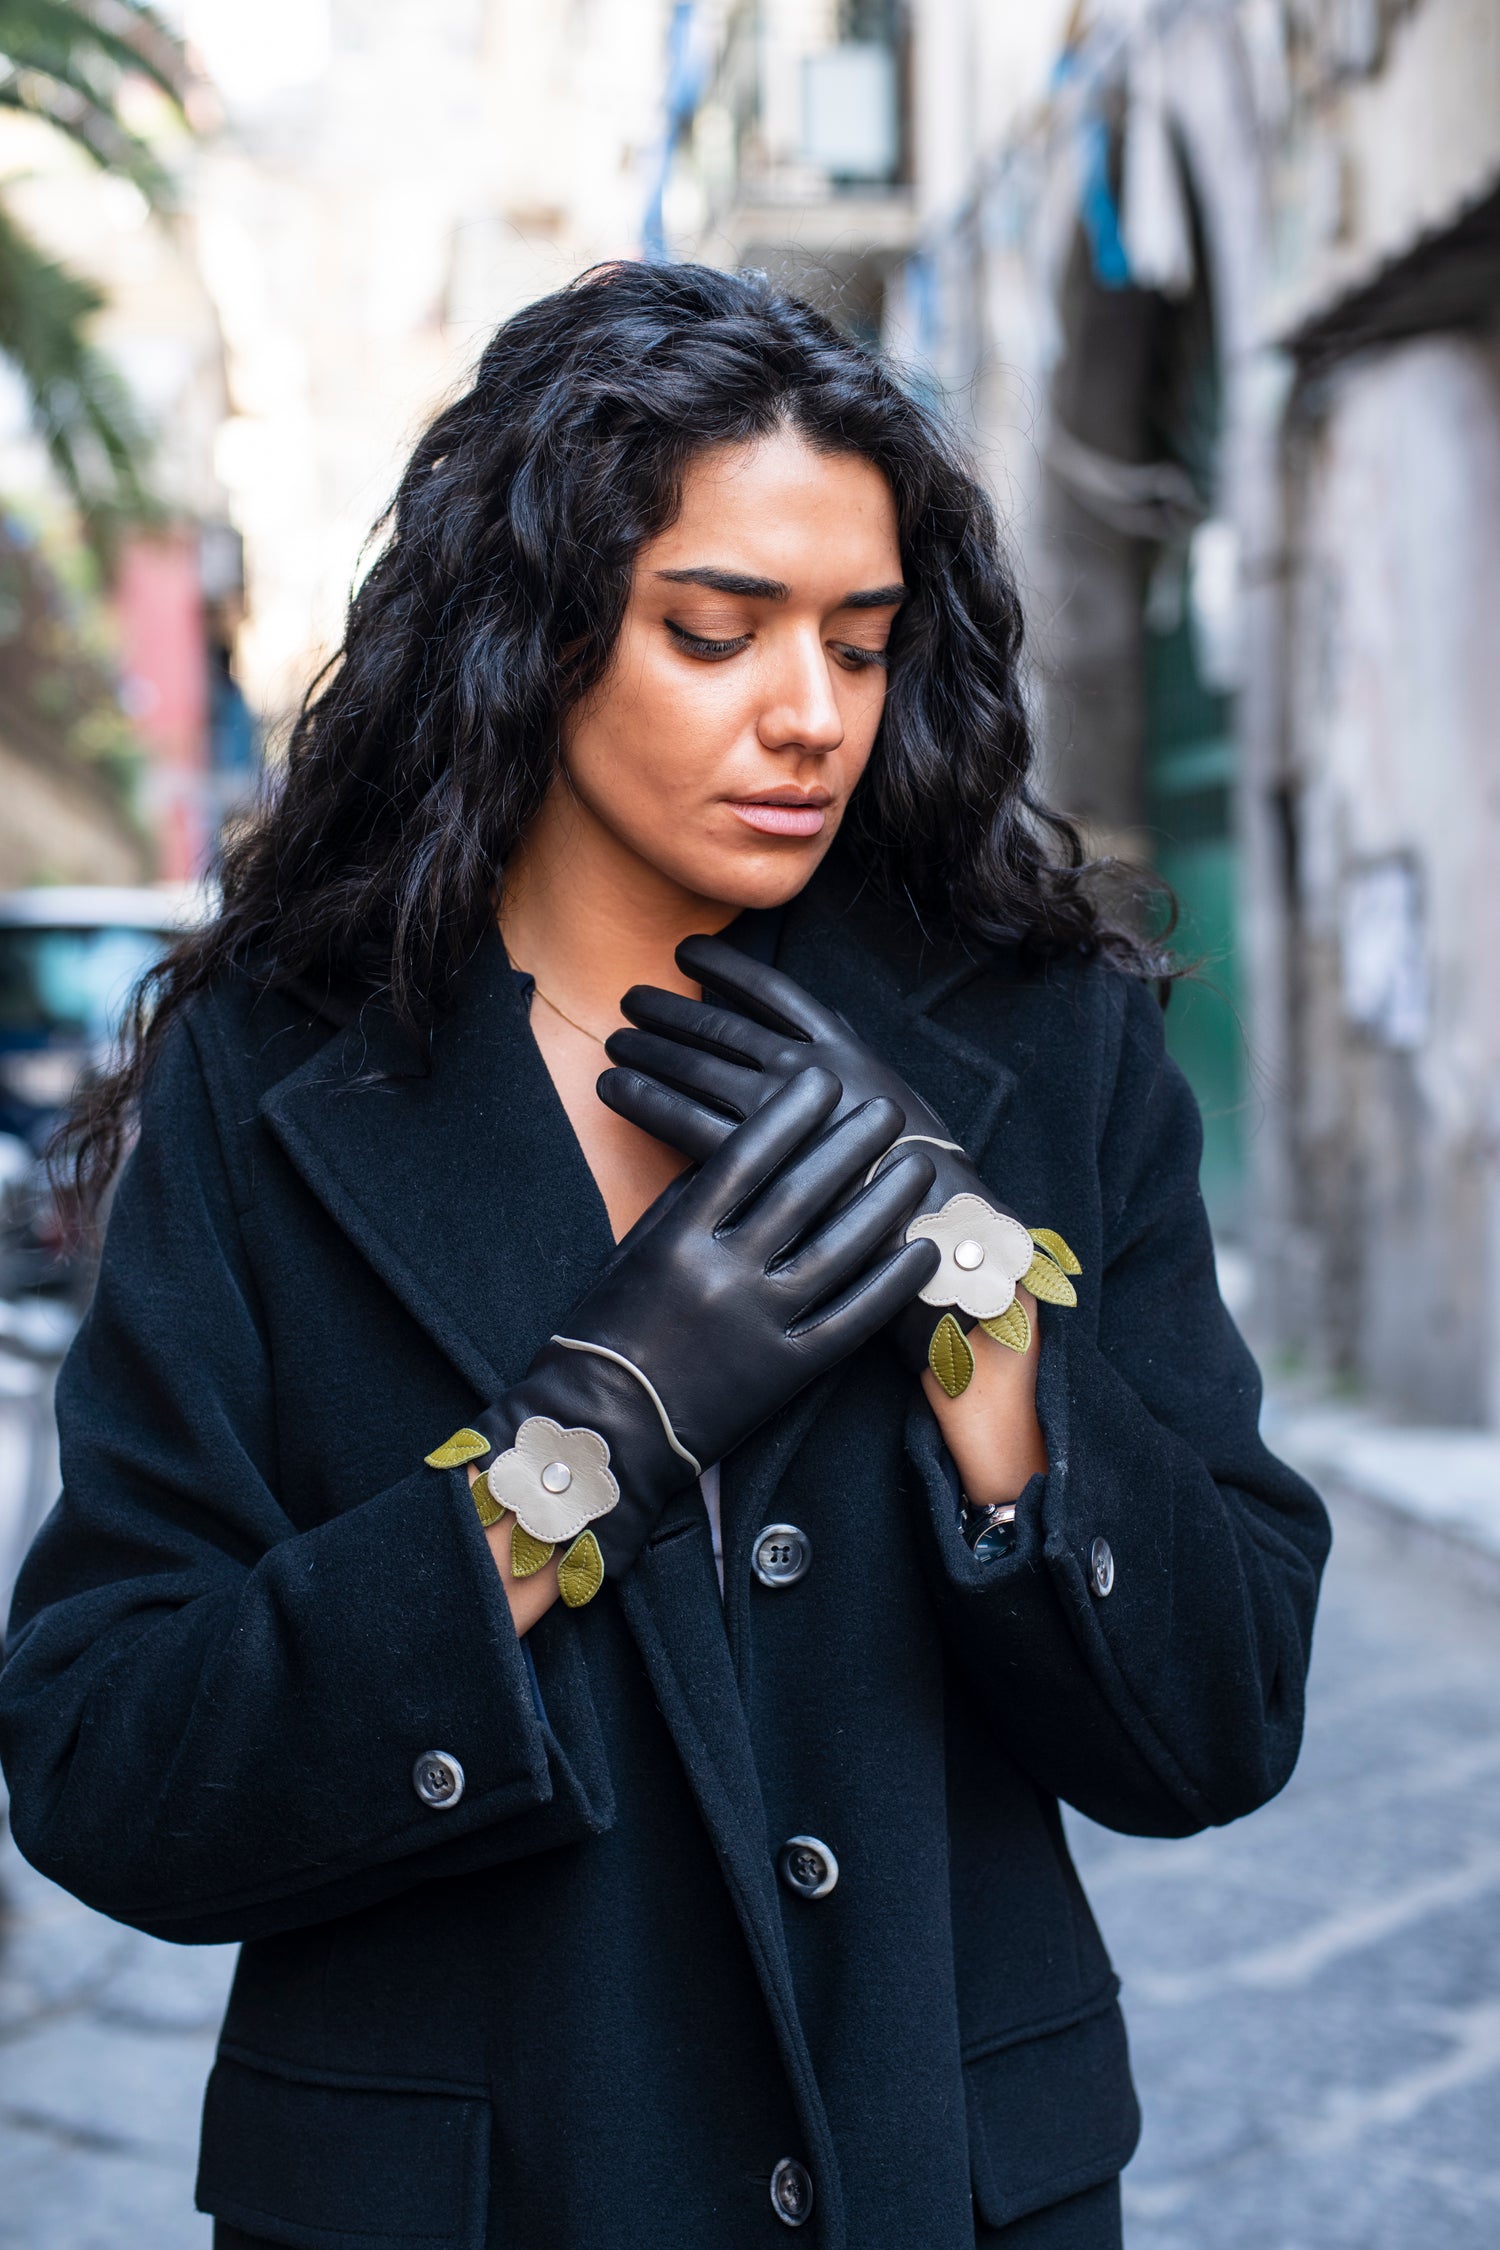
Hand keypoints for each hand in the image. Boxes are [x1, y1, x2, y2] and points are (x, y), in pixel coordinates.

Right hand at [461, 1068, 938, 1593]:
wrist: (602, 1424)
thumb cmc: (612, 1326)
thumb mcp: (639, 1249)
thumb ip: (689, 1201)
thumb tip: (743, 1153)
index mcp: (680, 1236)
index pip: (746, 1158)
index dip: (790, 1116)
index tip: (824, 1080)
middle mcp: (723, 1272)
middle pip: (801, 1194)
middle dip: (849, 1144)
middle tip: (885, 1109)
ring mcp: (759, 1323)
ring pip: (837, 1250)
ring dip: (883, 1203)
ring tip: (916, 1167)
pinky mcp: (785, 1371)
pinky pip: (850, 1319)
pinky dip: (889, 1284)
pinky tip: (920, 1251)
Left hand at [597, 936, 1072, 1387]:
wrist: (934, 1241)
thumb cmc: (919, 1182)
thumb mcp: (894, 1105)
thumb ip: (847, 1069)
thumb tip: (813, 1040)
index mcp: (844, 1049)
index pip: (770, 989)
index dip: (723, 965)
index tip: (686, 952)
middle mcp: (805, 1070)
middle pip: (720, 1025)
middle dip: (671, 1009)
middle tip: (632, 999)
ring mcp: (773, 1114)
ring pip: (693, 1065)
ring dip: (648, 1048)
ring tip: (617, 1039)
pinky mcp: (745, 1163)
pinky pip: (678, 1116)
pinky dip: (641, 1097)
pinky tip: (613, 1089)